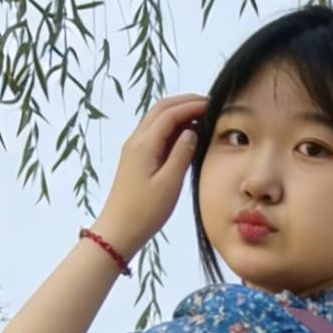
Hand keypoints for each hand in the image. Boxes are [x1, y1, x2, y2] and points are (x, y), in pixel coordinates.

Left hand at [94, 93, 209, 260]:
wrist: (118, 231)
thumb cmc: (144, 212)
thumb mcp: (169, 184)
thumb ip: (182, 154)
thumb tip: (191, 131)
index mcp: (144, 144)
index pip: (170, 114)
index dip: (192, 105)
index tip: (214, 104)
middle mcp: (136, 141)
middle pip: (161, 109)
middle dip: (185, 102)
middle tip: (209, 104)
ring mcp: (134, 149)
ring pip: (156, 119)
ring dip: (177, 112)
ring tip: (201, 115)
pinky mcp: (136, 158)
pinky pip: (154, 133)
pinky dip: (171, 126)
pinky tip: (186, 134)